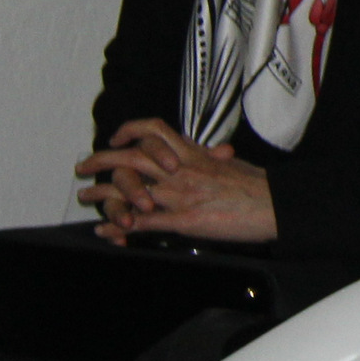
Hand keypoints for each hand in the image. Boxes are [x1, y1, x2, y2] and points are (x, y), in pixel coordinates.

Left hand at [74, 119, 276, 244]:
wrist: (275, 205)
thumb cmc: (258, 186)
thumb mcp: (234, 164)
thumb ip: (217, 158)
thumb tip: (216, 152)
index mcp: (193, 154)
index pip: (154, 131)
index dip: (130, 130)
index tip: (116, 137)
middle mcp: (182, 170)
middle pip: (131, 156)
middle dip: (101, 159)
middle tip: (84, 166)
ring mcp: (181, 195)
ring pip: (129, 188)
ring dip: (102, 193)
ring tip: (86, 196)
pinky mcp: (184, 221)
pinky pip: (142, 222)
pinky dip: (118, 226)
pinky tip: (104, 230)